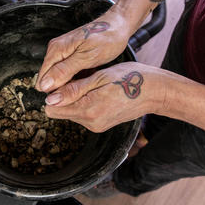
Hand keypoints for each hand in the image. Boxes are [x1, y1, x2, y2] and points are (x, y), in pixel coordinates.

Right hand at [36, 7, 134, 93]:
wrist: (118, 26)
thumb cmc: (107, 40)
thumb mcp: (87, 58)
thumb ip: (64, 71)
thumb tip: (44, 84)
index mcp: (56, 50)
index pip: (43, 78)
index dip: (54, 92)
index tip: (71, 97)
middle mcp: (56, 50)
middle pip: (50, 78)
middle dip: (63, 89)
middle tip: (83, 90)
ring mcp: (63, 52)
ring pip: (60, 76)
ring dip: (71, 84)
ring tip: (87, 83)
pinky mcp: (71, 55)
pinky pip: (68, 72)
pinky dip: (77, 78)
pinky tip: (87, 78)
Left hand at [44, 62, 167, 133]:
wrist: (154, 92)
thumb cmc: (129, 79)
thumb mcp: (99, 78)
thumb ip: (73, 90)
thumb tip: (50, 99)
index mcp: (88, 110)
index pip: (52, 109)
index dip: (54, 93)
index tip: (65, 80)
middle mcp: (91, 123)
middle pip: (62, 111)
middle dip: (66, 96)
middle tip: (83, 80)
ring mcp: (97, 126)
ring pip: (72, 112)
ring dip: (77, 99)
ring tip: (94, 85)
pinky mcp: (102, 125)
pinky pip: (84, 114)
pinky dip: (86, 103)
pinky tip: (100, 92)